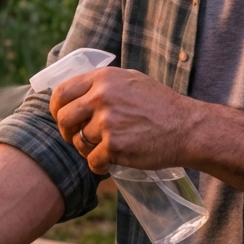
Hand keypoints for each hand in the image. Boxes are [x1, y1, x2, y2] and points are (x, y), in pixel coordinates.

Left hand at [50, 67, 195, 173]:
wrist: (187, 128)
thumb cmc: (160, 105)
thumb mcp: (130, 80)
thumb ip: (103, 84)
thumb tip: (74, 93)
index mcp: (103, 78)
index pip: (61, 92)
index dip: (57, 109)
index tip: (62, 118)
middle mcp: (102, 97)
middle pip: (64, 119)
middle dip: (67, 132)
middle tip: (78, 138)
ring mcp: (108, 122)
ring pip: (79, 142)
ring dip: (89, 149)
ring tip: (106, 148)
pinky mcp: (115, 146)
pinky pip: (93, 161)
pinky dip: (100, 165)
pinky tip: (113, 161)